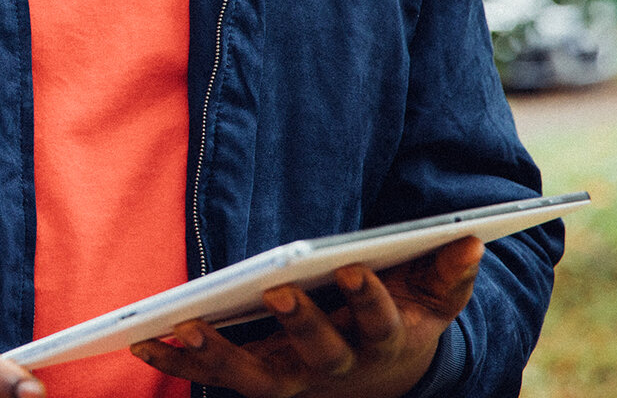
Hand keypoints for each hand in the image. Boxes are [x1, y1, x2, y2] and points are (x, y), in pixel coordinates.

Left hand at [130, 235, 484, 397]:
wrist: (383, 378)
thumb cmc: (405, 319)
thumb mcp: (434, 300)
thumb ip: (450, 272)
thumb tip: (473, 237)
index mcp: (381, 341)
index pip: (379, 320)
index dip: (368, 298)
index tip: (352, 268)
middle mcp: (334, 366)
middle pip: (317, 351)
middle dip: (299, 321)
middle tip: (275, 288)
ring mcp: (292, 378)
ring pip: (254, 375)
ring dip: (218, 353)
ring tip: (182, 325)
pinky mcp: (256, 380)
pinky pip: (214, 375)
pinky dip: (178, 360)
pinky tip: (143, 342)